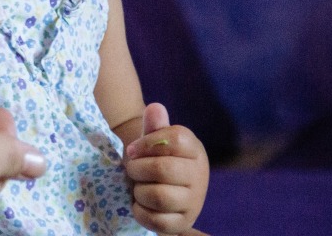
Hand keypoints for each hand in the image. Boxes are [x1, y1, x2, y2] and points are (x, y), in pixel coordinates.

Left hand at [124, 103, 208, 233]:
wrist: (161, 187)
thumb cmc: (154, 158)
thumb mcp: (154, 139)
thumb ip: (154, 125)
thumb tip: (155, 108)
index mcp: (194, 150)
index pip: (176, 139)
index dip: (147, 143)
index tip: (133, 149)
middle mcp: (199, 176)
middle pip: (163, 169)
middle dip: (137, 168)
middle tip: (132, 170)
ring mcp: (193, 202)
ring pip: (160, 196)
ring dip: (139, 191)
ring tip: (138, 187)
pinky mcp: (182, 223)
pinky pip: (158, 220)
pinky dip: (141, 212)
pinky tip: (139, 204)